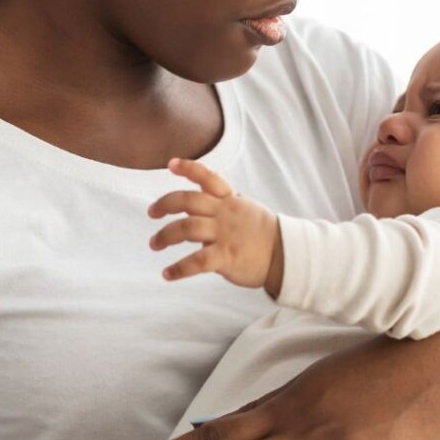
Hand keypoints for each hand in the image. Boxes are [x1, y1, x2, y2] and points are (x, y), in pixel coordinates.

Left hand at [148, 157, 282, 291]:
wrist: (287, 257)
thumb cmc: (264, 236)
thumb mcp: (246, 210)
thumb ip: (222, 206)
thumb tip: (196, 210)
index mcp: (231, 201)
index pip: (208, 177)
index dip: (188, 168)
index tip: (171, 165)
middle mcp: (225, 214)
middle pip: (187, 201)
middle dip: (164, 205)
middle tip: (152, 213)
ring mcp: (225, 235)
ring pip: (186, 229)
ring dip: (164, 236)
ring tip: (155, 244)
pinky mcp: (226, 257)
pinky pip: (196, 262)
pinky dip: (178, 269)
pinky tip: (167, 274)